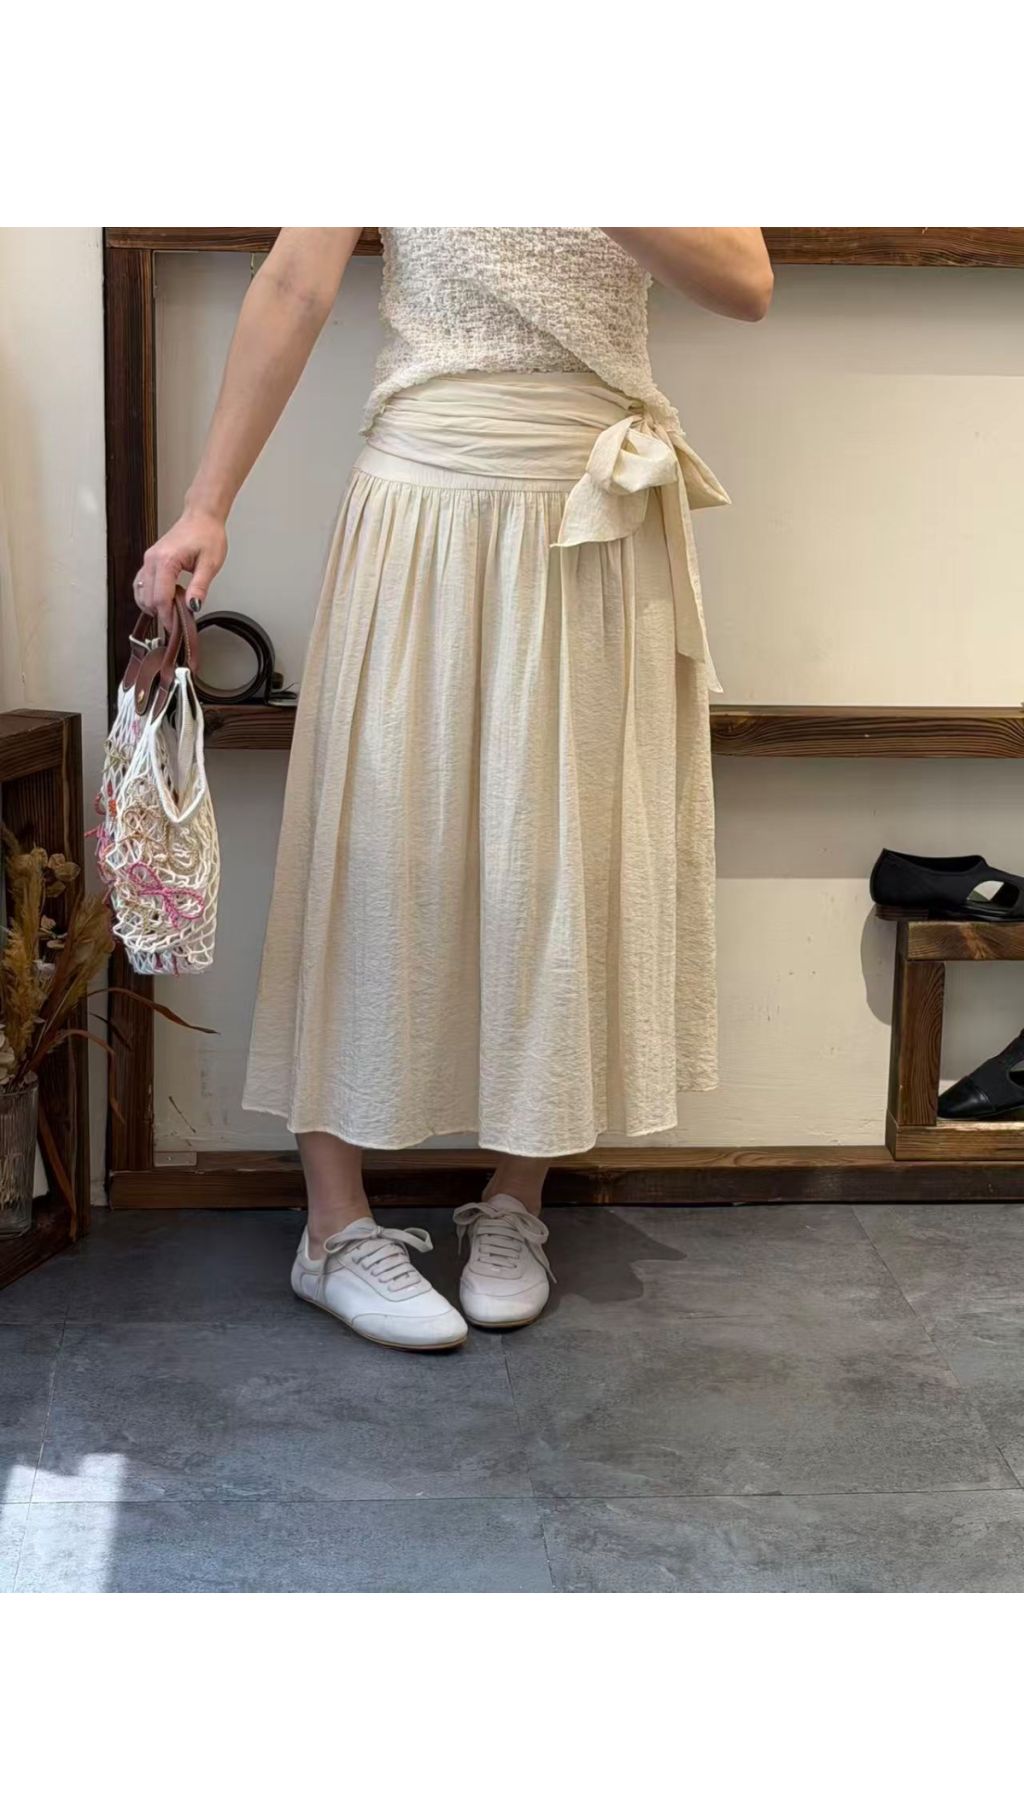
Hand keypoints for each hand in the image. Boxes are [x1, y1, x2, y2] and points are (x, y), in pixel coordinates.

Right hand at [133, 507, 227, 634]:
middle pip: (148, 598)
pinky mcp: (150, 561)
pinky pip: (141, 584)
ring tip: (173, 610)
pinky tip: (164, 600)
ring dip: (154, 606)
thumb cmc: (207, 534)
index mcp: (166, 560)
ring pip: (141, 593)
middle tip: (179, 621)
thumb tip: (193, 606)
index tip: (176, 628)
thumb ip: (200, 587)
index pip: (160, 598)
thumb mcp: (210, 564)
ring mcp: (148, 560)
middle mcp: (152, 560)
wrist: (201, 517)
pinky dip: (149, 596)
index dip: (168, 617)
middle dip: (162, 613)